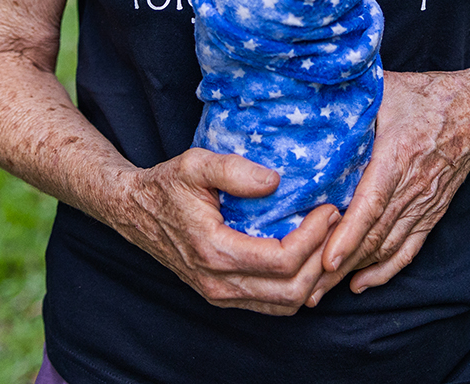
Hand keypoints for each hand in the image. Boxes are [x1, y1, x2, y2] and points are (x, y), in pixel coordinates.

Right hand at [113, 148, 340, 315]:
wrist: (134, 211)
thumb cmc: (166, 185)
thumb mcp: (196, 164)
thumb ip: (234, 169)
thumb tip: (276, 182)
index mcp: (215, 251)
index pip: (283, 261)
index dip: (314, 238)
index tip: (328, 209)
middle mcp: (219, 283)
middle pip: (292, 292)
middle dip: (322, 259)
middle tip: (335, 224)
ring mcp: (221, 294)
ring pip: (286, 306)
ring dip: (314, 277)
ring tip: (325, 240)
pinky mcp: (223, 295)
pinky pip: (272, 305)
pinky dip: (297, 287)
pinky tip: (306, 257)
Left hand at [309, 69, 469, 304]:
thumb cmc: (427, 95)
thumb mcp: (386, 89)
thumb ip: (350, 99)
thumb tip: (307, 96)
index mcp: (398, 155)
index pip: (371, 203)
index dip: (348, 234)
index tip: (326, 259)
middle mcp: (414, 187)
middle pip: (375, 235)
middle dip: (339, 266)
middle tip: (304, 288)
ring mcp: (425, 203)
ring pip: (388, 247)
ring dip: (355, 271)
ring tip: (320, 291)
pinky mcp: (433, 212)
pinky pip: (409, 249)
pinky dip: (385, 270)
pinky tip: (360, 284)